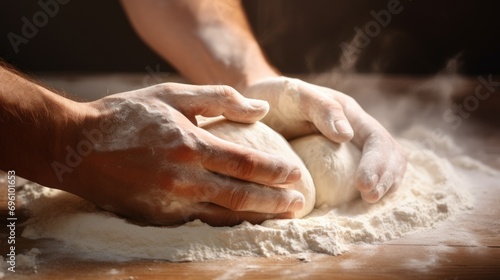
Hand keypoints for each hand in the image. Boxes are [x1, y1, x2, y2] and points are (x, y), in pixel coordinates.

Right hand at [57, 83, 303, 225]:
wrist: (76, 146)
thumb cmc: (126, 116)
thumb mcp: (172, 95)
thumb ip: (219, 99)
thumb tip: (261, 109)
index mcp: (189, 145)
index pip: (246, 163)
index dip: (276, 171)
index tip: (297, 175)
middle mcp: (183, 178)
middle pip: (242, 195)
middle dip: (276, 201)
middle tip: (300, 204)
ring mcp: (170, 202)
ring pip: (224, 214)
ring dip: (257, 217)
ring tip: (282, 216)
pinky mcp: (158, 217)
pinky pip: (201, 222)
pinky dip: (226, 222)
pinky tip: (243, 220)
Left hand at [243, 77, 406, 202]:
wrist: (253, 108)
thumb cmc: (275, 98)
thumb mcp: (295, 95)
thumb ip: (322, 109)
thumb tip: (347, 135)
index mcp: (350, 115)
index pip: (378, 140)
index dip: (377, 164)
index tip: (364, 185)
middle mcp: (355, 132)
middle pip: (390, 156)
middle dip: (386, 178)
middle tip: (369, 197)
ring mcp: (347, 150)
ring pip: (382, 169)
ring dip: (382, 187)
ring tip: (367, 202)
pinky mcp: (334, 166)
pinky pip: (355, 181)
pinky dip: (361, 194)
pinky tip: (353, 206)